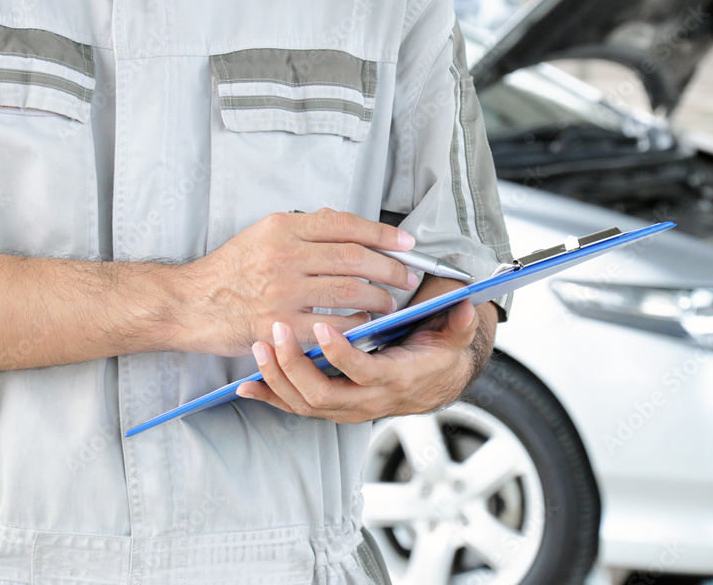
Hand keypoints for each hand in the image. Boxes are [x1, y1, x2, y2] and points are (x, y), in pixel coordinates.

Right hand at [171, 209, 418, 356]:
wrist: (189, 303)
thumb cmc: (227, 271)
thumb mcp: (261, 234)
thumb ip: (303, 229)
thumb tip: (347, 226)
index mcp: (283, 228)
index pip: (346, 224)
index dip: (383, 234)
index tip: (407, 243)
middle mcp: (284, 255)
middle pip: (355, 257)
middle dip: (390, 268)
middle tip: (407, 277)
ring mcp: (283, 291)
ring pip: (350, 289)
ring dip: (379, 297)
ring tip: (390, 302)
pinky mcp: (280, 324)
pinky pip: (333, 324)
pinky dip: (357, 324)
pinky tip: (365, 324)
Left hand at [235, 291, 497, 422]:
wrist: (434, 384)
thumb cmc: (437, 354)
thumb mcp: (454, 338)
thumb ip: (458, 323)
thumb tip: (465, 304)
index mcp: (395, 380)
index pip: (362, 372)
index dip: (339, 352)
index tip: (320, 325)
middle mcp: (367, 401)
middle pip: (323, 394)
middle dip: (294, 366)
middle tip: (275, 332)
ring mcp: (346, 408)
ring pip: (304, 404)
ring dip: (278, 378)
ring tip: (259, 346)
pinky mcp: (331, 407)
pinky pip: (296, 408)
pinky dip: (271, 398)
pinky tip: (247, 385)